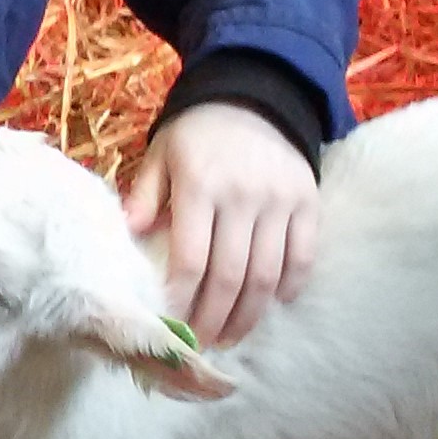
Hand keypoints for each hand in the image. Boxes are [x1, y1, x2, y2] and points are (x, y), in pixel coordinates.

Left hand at [122, 102, 318, 348]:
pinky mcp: (308, 202)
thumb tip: (129, 235)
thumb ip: (144, 195)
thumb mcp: (161, 155)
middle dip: (213, 319)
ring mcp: (280, 201)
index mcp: (200, 186)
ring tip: (231, 335)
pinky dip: (289, 285)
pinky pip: (303, 256)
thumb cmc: (198, 134)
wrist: (255, 96)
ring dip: (248, 315)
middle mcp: (243, 197)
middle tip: (201, 343)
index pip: (189, 259)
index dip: (181, 300)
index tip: (171, 325)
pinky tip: (272, 303)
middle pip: (229, 277)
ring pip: (266, 275)